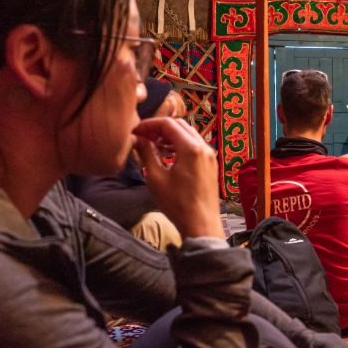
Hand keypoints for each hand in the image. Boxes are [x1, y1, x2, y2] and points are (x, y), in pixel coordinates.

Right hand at [133, 117, 223, 238]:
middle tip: (143, 136)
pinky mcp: (211, 164)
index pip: (168, 124)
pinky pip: (195, 146)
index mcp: (191, 148)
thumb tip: (137, 139)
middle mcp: (204, 147)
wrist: (201, 224)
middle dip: (160, 128)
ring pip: (188, 135)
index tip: (136, 131)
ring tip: (153, 145)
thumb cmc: (177, 203)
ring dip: (170, 136)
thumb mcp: (155, 178)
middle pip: (180, 126)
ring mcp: (210, 155)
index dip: (149, 124)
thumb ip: (146, 154)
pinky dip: (181, 145)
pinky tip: (168, 155)